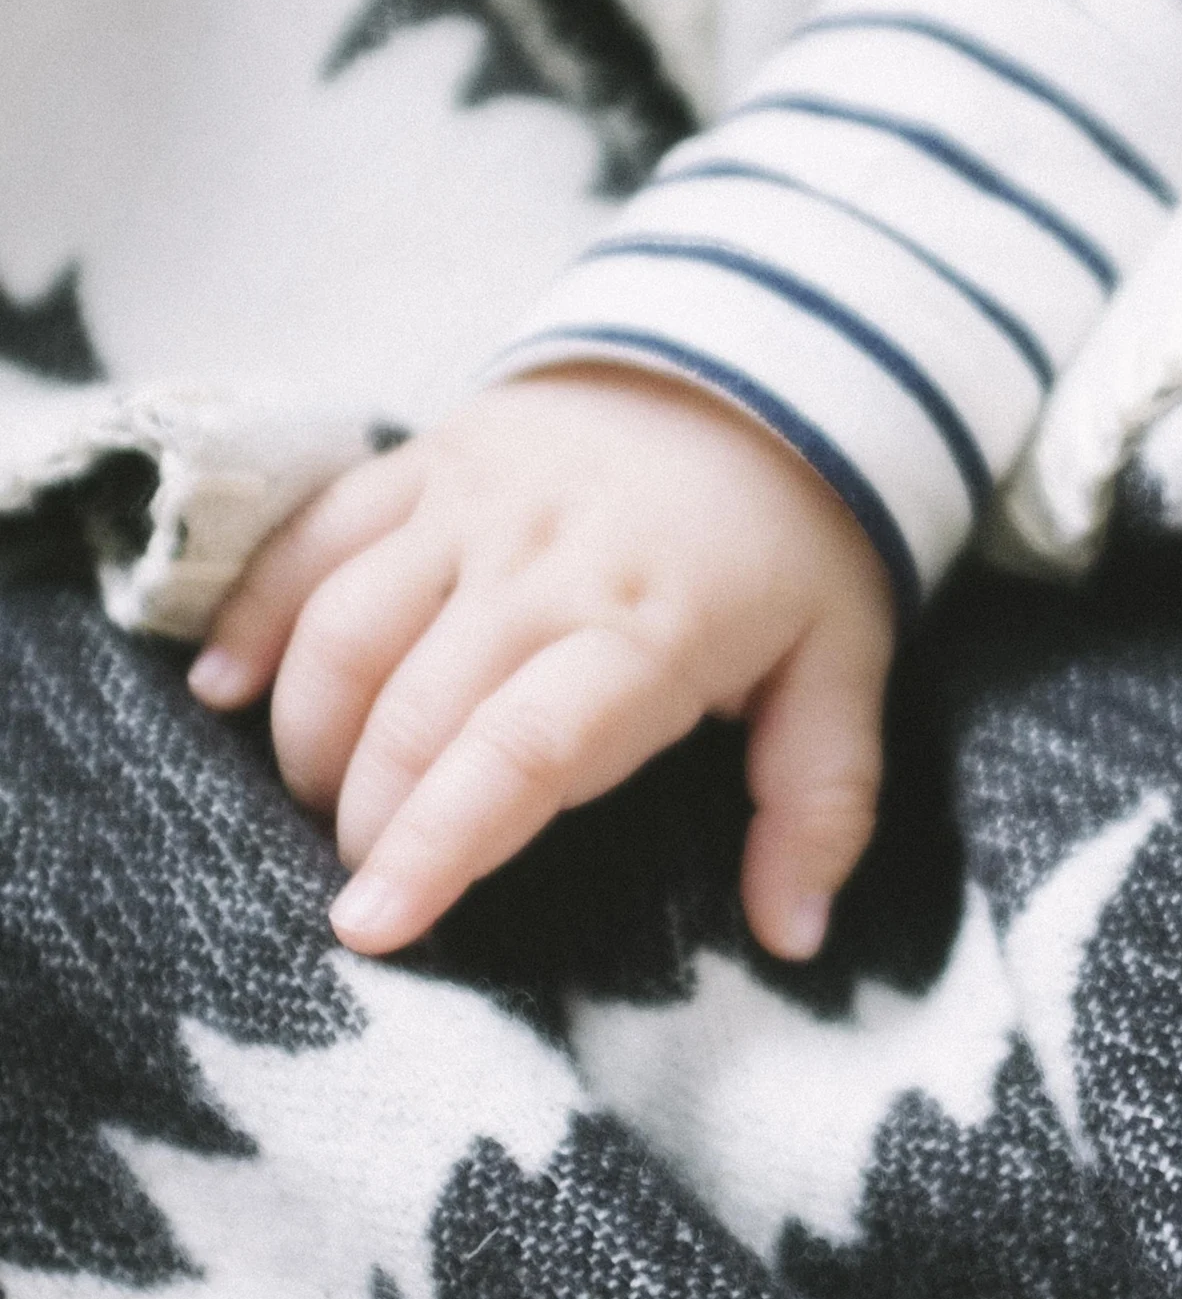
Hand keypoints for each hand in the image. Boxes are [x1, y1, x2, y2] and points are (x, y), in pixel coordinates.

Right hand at [187, 366, 894, 961]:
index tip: (373, 929)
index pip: (521, 750)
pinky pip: (314, 536)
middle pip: (413, 708)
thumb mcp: (843, 668)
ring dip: (308, 734)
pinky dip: (254, 614)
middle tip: (365, 890)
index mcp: (648, 629)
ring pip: (343, 625)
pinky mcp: (427, 457)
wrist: (760, 362)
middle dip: (365, 819)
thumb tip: (793, 936)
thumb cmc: (797, 544)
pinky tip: (221, 691)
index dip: (438, 842)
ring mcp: (473, 500)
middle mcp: (544, 560)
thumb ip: (819, 804)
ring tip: (320, 808)